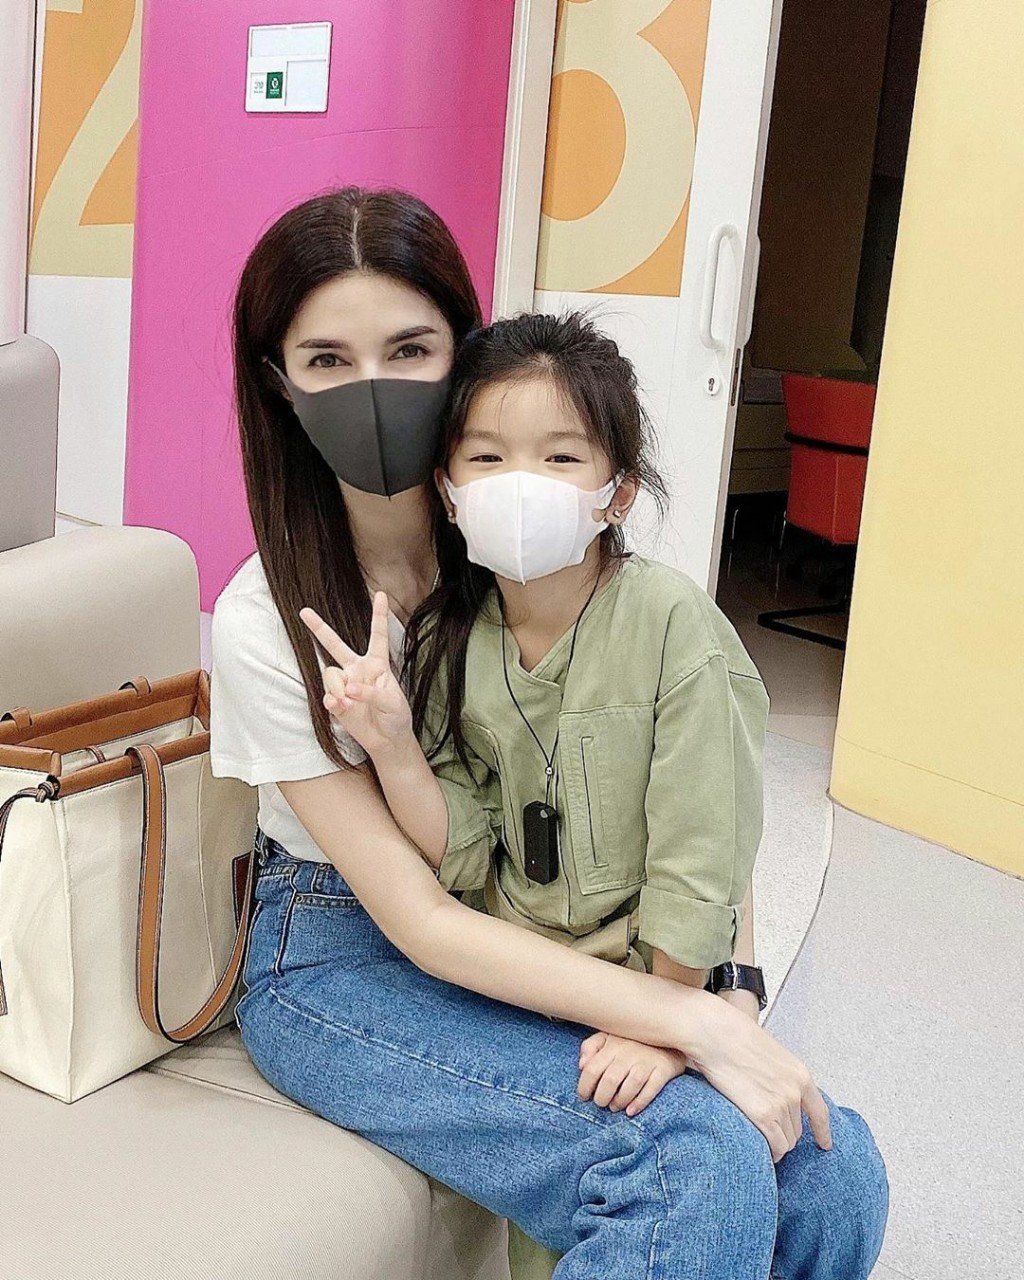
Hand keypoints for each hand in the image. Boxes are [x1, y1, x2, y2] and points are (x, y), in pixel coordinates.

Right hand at [299, 592, 412, 757]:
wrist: (387, 740)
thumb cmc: (396, 716)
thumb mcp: (392, 702)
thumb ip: (372, 693)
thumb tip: (349, 689)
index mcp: (378, 663)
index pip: (378, 635)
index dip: (378, 615)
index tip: (380, 594)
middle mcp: (358, 669)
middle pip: (336, 645)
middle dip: (319, 628)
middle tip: (304, 611)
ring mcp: (345, 684)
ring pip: (331, 675)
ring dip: (339, 689)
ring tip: (351, 703)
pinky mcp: (336, 701)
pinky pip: (328, 695)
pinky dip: (335, 702)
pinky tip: (343, 708)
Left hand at [576, 1032, 688, 1116]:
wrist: (668, 1034)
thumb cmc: (632, 1039)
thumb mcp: (608, 1036)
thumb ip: (591, 1046)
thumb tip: (581, 1065)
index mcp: (612, 1043)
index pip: (592, 1068)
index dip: (584, 1086)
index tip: (584, 1096)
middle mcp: (629, 1051)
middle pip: (610, 1080)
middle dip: (602, 1097)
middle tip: (601, 1103)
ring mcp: (647, 1060)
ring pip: (630, 1085)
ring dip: (619, 1101)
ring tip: (614, 1107)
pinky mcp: (664, 1069)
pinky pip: (652, 1088)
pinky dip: (640, 1102)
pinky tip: (631, 1111)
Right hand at [686, 992, 831, 1161]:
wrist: (716, 1034)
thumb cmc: (734, 1037)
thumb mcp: (769, 1054)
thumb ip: (778, 1076)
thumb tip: (772, 1091)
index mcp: (799, 1074)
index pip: (819, 1112)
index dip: (822, 1131)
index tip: (824, 1143)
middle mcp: (795, 1092)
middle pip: (798, 1130)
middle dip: (784, 1133)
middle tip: (767, 1132)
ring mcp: (781, 1104)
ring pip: (787, 1141)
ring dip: (775, 1144)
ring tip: (759, 1139)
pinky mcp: (764, 1115)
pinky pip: (776, 1147)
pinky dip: (770, 1153)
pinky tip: (760, 1149)